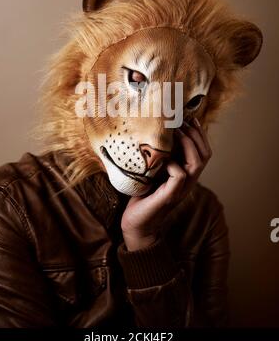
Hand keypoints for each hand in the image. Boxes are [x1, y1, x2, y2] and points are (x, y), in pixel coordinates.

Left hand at [121, 118, 211, 250]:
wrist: (136, 222)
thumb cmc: (142, 194)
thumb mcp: (153, 170)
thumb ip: (160, 156)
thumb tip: (157, 132)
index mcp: (186, 175)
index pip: (204, 153)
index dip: (200, 134)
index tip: (190, 118)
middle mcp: (188, 182)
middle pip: (205, 156)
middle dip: (196, 135)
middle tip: (183, 122)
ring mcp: (180, 190)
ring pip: (197, 164)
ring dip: (188, 145)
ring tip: (176, 132)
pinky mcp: (169, 196)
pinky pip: (180, 176)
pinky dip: (173, 164)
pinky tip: (163, 159)